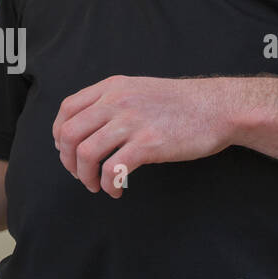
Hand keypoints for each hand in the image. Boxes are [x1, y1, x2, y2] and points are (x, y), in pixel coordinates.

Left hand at [52, 74, 238, 196]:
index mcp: (112, 88)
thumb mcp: (138, 90)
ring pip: (86, 153)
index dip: (60, 135)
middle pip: (70, 133)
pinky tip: (116, 190)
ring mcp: (132, 122)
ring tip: (97, 186)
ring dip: (85, 177)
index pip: (67, 109)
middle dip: (68, 161)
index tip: (67, 151)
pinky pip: (112, 169)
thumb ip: (111, 102)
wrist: (217, 107)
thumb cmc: (180, 104)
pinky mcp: (148, 144)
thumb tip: (86, 129)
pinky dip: (108, 185)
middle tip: (79, 175)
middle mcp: (117, 101)